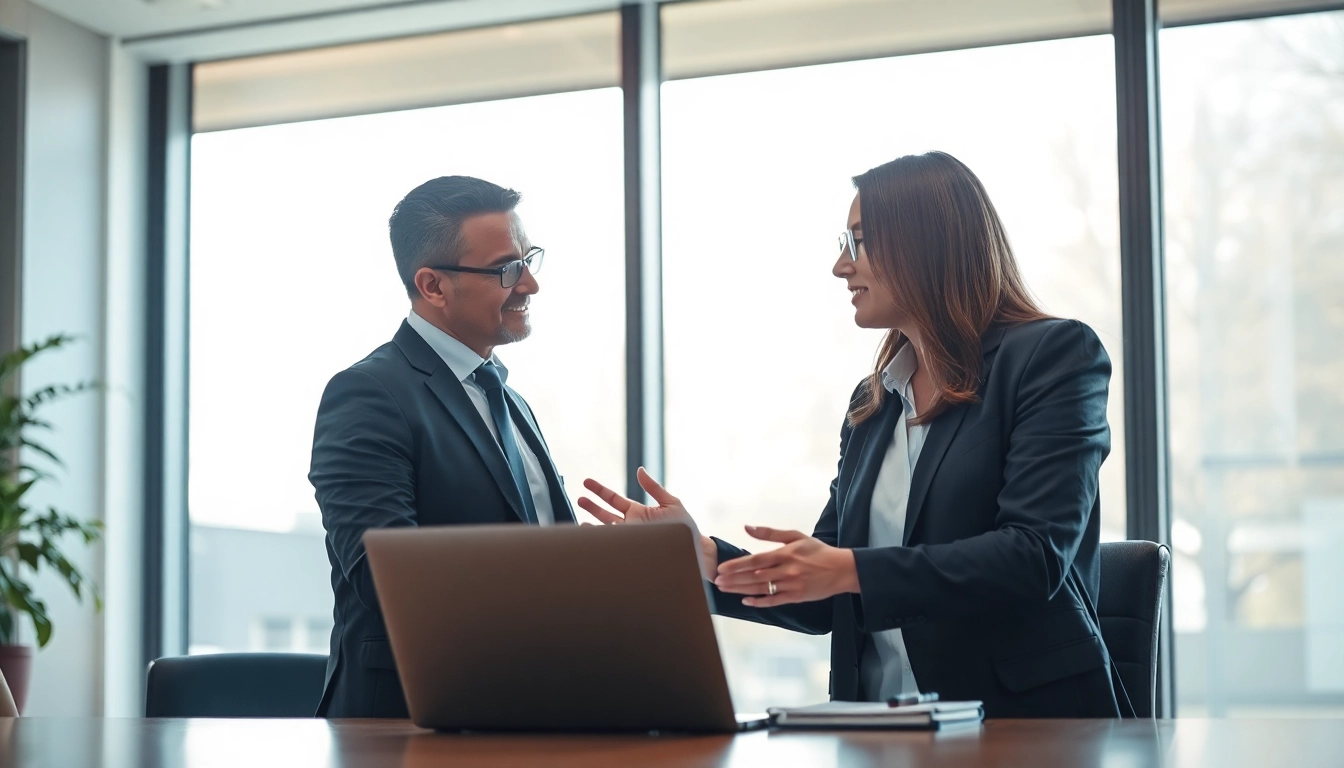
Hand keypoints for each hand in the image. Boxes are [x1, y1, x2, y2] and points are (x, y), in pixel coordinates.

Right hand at [579, 467, 717, 579]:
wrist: (693, 550)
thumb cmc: (684, 527)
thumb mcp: (670, 502)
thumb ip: (653, 487)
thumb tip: (640, 470)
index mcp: (637, 512)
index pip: (614, 499)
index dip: (600, 490)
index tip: (587, 482)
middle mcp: (630, 526)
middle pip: (605, 514)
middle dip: (592, 506)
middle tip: (579, 498)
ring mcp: (630, 539)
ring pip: (605, 531)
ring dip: (592, 526)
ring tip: (580, 521)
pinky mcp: (632, 551)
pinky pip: (613, 547)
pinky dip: (601, 543)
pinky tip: (591, 539)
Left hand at [714, 526, 858, 607]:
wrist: (842, 569)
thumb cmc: (818, 551)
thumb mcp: (796, 536)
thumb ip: (770, 533)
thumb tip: (747, 527)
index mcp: (786, 554)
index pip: (756, 560)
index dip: (737, 565)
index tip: (722, 568)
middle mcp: (787, 570)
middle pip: (755, 576)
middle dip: (734, 579)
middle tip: (717, 581)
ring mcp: (791, 585)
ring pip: (762, 589)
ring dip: (742, 590)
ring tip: (725, 589)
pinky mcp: (796, 597)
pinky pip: (774, 601)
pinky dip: (760, 602)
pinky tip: (746, 601)